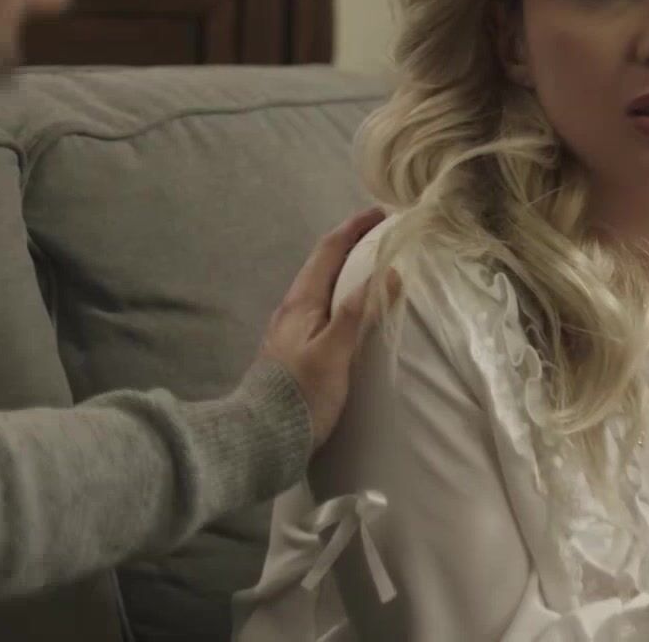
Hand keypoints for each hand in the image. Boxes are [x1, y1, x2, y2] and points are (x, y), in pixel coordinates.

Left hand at [258, 206, 388, 442]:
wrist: (262, 436)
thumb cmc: (301, 393)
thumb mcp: (334, 351)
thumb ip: (357, 312)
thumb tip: (386, 273)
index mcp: (301, 302)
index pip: (328, 251)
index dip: (353, 228)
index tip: (379, 212)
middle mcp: (293, 310)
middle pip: (323, 265)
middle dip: (351, 245)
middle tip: (382, 237)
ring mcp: (291, 331)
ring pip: (322, 288)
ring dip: (347, 272)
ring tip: (373, 269)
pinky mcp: (294, 351)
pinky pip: (323, 310)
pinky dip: (343, 298)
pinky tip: (353, 313)